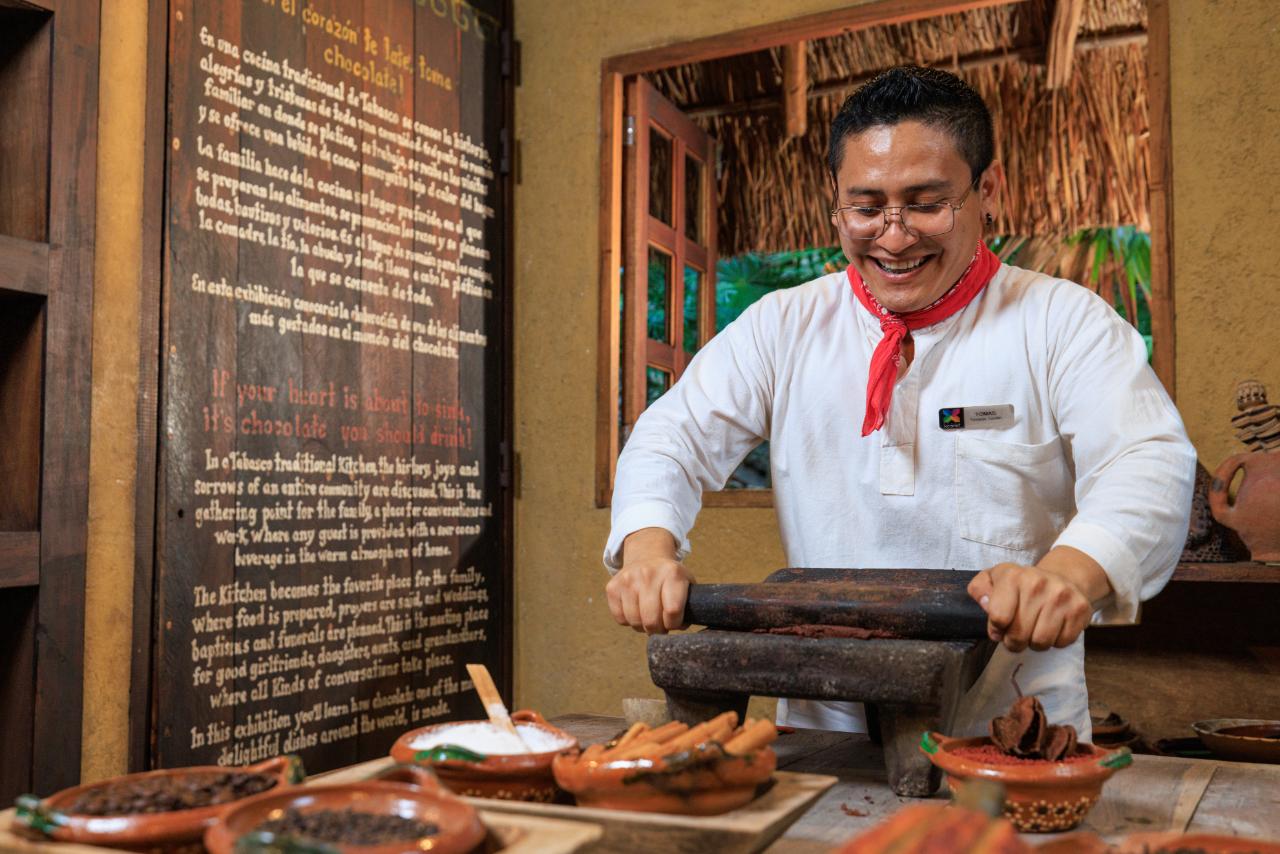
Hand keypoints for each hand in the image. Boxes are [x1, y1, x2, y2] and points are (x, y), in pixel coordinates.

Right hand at [606, 528, 693, 633]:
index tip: (674, 622)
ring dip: (643, 626)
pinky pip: (620, 618)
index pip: (673, 611)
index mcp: (672, 573)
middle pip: (651, 620)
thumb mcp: (686, 583)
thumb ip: (689, 605)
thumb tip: (680, 627)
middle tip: (661, 625)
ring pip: (635, 621)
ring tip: (649, 617)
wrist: (646, 556)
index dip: (674, 624)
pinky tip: (636, 610)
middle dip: (658, 630)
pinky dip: (628, 621)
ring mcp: (628, 579)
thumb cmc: (670, 578)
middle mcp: (648, 574)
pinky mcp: (612, 587)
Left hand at [967, 547, 1110, 652]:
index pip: (998, 617)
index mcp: (1013, 576)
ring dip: (1034, 642)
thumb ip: (980, 590)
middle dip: (1014, 641)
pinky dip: (1055, 641)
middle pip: (1019, 635)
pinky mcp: (1080, 609)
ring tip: (1034, 630)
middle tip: (1016, 634)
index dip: (996, 629)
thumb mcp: (993, 579)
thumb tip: (985, 604)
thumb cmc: (1022, 584)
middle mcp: (1038, 583)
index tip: (999, 627)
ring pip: (1041, 642)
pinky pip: (1062, 642)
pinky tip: (1052, 627)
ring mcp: (1061, 596)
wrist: (1062, 577)